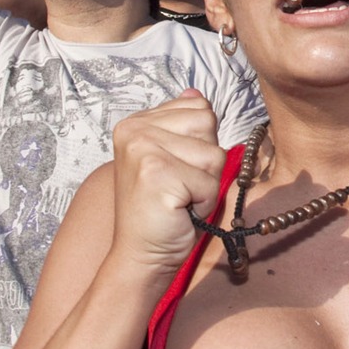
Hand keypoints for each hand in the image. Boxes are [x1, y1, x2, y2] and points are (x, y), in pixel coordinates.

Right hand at [109, 89, 227, 273]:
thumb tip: (195, 92)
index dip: (200, 144)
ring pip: (214, 155)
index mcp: (137, 121)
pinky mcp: (156, 174)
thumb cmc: (162, 211)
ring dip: (206, 185)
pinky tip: (179, 211)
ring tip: (179, 199)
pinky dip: (203, 203)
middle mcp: (135, 129)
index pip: (200, 108)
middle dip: (206, 163)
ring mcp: (143, 149)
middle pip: (209, 125)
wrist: (141, 256)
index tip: (176, 168)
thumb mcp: (173, 159)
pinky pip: (210, 182)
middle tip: (179, 187)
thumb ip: (182, 125)